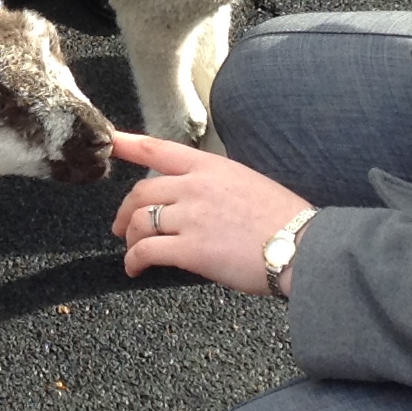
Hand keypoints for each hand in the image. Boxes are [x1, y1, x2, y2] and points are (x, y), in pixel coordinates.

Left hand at [110, 130, 312, 295]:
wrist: (302, 246)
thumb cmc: (282, 220)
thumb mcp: (246, 183)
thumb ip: (213, 185)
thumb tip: (193, 199)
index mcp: (210, 166)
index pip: (159, 148)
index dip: (129, 144)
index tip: (109, 142)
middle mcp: (195, 186)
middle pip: (142, 192)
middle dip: (126, 211)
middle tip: (122, 226)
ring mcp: (191, 217)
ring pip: (140, 222)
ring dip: (130, 238)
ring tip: (133, 251)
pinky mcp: (191, 249)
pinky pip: (147, 251)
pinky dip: (134, 261)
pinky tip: (135, 269)